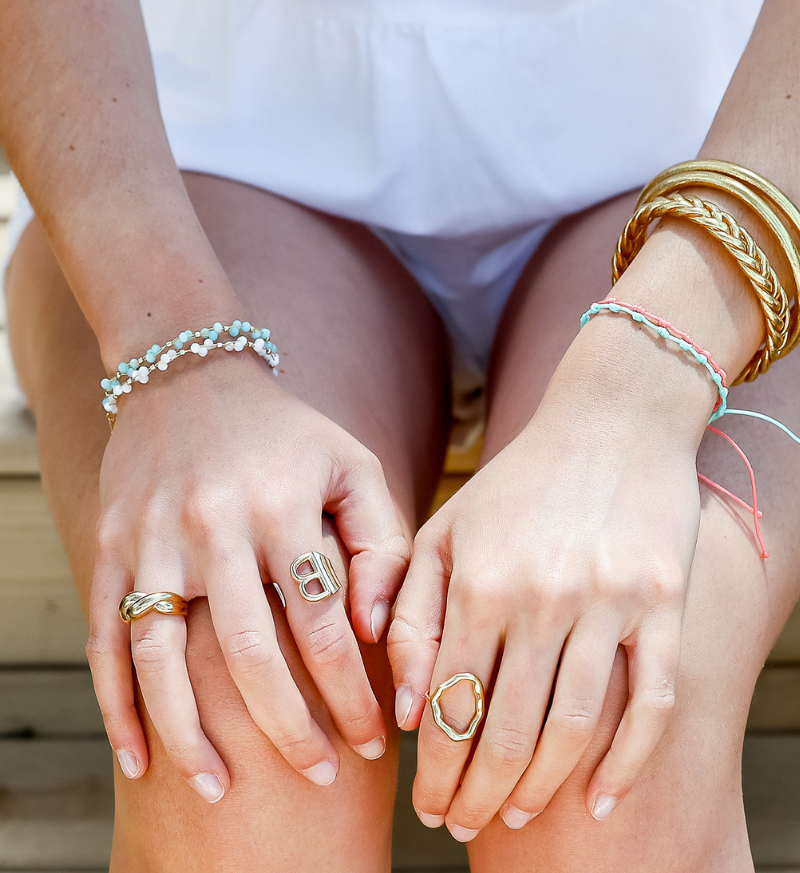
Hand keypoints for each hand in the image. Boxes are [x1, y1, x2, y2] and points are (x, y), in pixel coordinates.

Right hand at [87, 351, 407, 799]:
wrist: (190, 374)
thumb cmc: (287, 433)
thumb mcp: (352, 466)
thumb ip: (380, 543)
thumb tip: (380, 630)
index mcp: (283, 508)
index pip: (323, 624)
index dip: (352, 691)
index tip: (373, 739)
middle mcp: (215, 527)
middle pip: (248, 653)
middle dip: (287, 728)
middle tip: (318, 777)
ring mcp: (154, 540)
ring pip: (164, 658)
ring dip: (191, 735)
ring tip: (219, 790)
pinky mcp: (112, 547)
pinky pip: (106, 639)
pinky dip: (117, 705)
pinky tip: (139, 758)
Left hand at [390, 338, 706, 836]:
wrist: (611, 421)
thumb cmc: (517, 481)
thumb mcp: (445, 530)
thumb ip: (410, 612)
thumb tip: (404, 708)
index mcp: (479, 582)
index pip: (449, 705)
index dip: (435, 770)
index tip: (427, 805)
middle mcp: (540, 599)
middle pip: (504, 730)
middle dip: (477, 794)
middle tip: (460, 825)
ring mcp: (607, 603)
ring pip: (571, 729)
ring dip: (538, 787)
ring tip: (516, 816)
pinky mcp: (662, 604)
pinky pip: (650, 702)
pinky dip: (628, 762)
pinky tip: (603, 799)